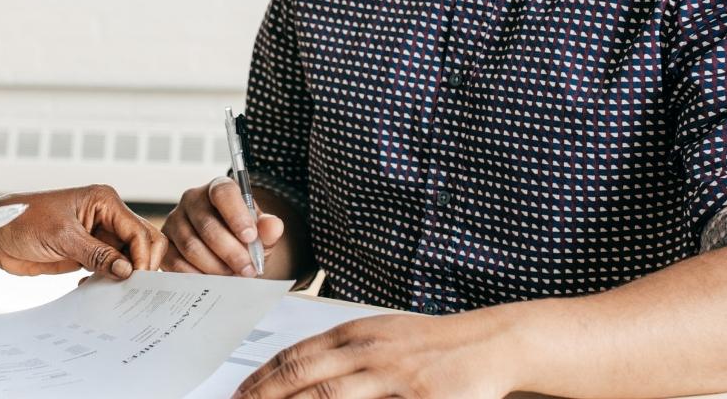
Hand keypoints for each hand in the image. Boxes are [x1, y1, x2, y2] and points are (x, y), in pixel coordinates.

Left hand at [0, 184, 168, 278]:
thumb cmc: (23, 220)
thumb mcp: (62, 237)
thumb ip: (97, 254)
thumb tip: (126, 271)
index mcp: (104, 201)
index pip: (138, 231)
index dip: (141, 256)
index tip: (135, 279)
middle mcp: (106, 217)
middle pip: (142, 243)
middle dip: (140, 265)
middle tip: (130, 287)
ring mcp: (98, 236)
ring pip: (128, 258)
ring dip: (123, 275)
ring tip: (110, 289)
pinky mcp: (88, 253)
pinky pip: (110, 269)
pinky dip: (108, 280)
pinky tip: (89, 284)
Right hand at [162, 176, 284, 277]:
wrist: (226, 251)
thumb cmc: (243, 237)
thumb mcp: (261, 233)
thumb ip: (269, 229)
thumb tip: (273, 226)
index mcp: (218, 188)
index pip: (223, 192)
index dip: (236, 215)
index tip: (250, 237)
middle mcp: (192, 199)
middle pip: (207, 225)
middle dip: (231, 252)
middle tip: (248, 269)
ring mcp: (175, 220)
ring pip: (191, 246)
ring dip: (215, 266)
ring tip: (233, 276)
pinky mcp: (165, 243)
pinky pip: (176, 262)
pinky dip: (197, 275)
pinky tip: (213, 281)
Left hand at [232, 310, 516, 398]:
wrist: (487, 343)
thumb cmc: (427, 343)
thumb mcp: (379, 335)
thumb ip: (340, 352)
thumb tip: (294, 371)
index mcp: (354, 333)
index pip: (294, 356)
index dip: (262, 380)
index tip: (238, 396)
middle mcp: (367, 352)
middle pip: (303, 379)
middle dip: (265, 398)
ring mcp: (392, 377)